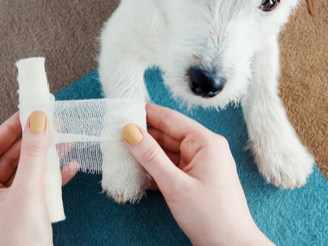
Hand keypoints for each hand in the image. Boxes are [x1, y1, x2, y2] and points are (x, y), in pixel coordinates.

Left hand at [0, 111, 77, 245]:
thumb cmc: (19, 244)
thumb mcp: (28, 191)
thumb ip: (34, 153)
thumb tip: (38, 119)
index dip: (11, 127)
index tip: (29, 110)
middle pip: (9, 157)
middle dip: (33, 141)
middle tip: (50, 121)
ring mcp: (2, 203)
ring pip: (24, 169)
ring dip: (45, 156)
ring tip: (64, 139)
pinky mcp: (20, 211)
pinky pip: (34, 185)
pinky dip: (51, 176)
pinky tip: (69, 167)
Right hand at [123, 103, 272, 245]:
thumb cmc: (212, 217)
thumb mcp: (175, 185)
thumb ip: (151, 157)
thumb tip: (130, 131)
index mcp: (206, 142)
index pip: (170, 119)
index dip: (146, 113)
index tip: (123, 109)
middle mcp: (205, 149)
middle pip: (167, 135)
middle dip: (143, 136)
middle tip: (115, 134)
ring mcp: (200, 165)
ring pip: (167, 152)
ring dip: (146, 154)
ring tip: (121, 152)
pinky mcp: (195, 181)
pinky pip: (171, 168)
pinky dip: (155, 170)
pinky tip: (136, 172)